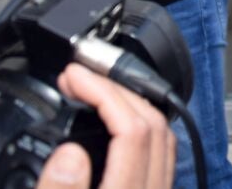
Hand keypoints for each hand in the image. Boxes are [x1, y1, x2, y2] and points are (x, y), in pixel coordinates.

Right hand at [36, 63, 175, 188]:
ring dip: (129, 104)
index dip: (103, 93)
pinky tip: (112, 123)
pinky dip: (138, 125)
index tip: (74, 78)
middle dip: (116, 90)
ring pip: (162, 136)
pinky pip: (159, 152)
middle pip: (153, 125)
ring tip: (93, 92)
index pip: (131, 130)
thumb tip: (69, 154)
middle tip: (79, 78)